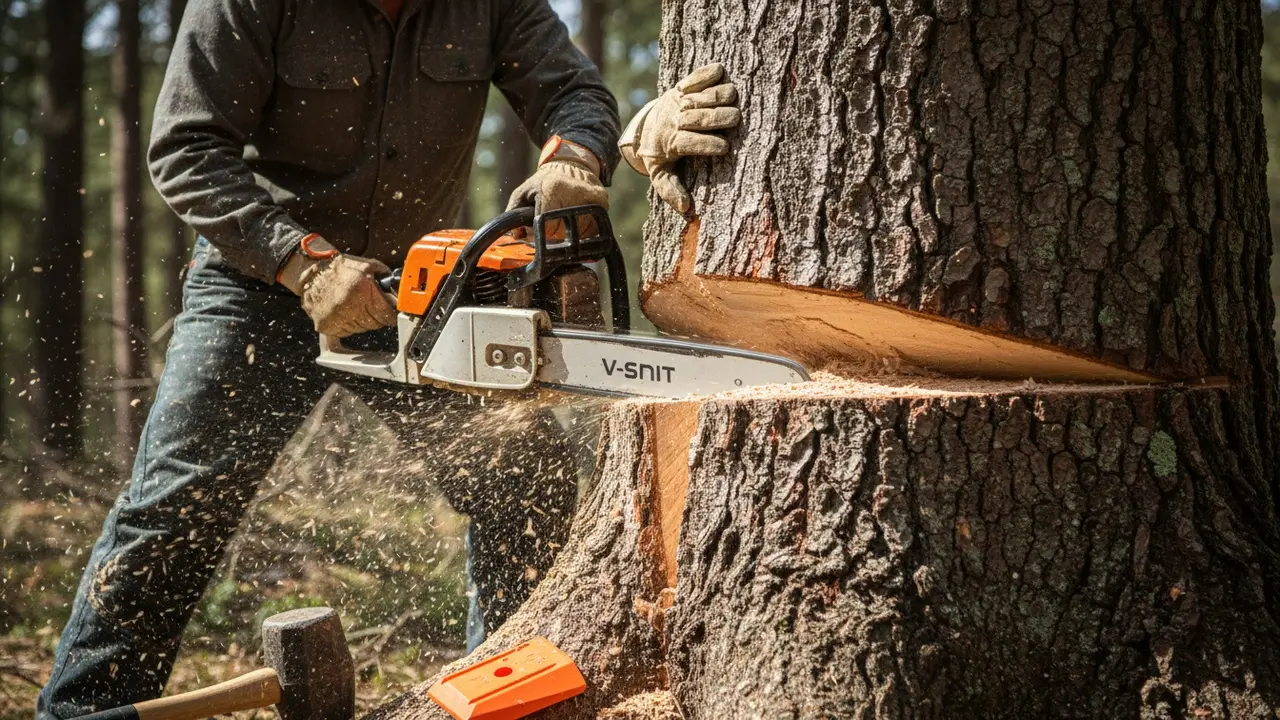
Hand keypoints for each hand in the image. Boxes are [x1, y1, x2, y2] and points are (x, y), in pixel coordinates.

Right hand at [281, 246, 396, 337]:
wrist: (312, 272)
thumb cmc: (339, 268)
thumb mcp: (368, 265)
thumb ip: (386, 277)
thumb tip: (400, 291)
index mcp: (361, 290)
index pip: (385, 314)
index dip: (391, 314)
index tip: (391, 314)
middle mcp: (348, 306)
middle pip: (375, 323)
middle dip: (377, 315)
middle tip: (371, 305)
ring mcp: (336, 318)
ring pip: (362, 329)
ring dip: (362, 319)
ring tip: (354, 304)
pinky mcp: (325, 326)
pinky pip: (347, 332)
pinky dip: (349, 324)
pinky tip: (344, 310)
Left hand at [506, 158, 607, 237]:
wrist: (569, 164)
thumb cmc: (543, 181)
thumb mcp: (523, 192)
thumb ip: (513, 213)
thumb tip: (517, 236)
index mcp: (552, 189)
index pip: (547, 228)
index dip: (539, 236)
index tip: (537, 233)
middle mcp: (574, 192)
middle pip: (563, 233)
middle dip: (553, 236)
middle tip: (550, 226)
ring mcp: (591, 197)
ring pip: (579, 234)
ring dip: (569, 234)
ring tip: (563, 220)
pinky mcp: (602, 201)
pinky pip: (592, 229)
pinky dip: (583, 230)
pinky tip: (576, 219)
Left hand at [625, 62, 740, 213]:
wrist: (647, 125)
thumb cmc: (660, 152)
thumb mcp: (659, 172)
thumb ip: (669, 189)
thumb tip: (686, 208)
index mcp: (670, 142)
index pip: (688, 142)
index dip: (707, 145)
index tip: (724, 148)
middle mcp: (674, 119)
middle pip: (698, 117)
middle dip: (718, 118)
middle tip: (735, 119)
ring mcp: (678, 101)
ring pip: (701, 95)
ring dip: (718, 95)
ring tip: (733, 98)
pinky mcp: (682, 86)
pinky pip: (696, 76)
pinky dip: (708, 73)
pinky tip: (720, 72)